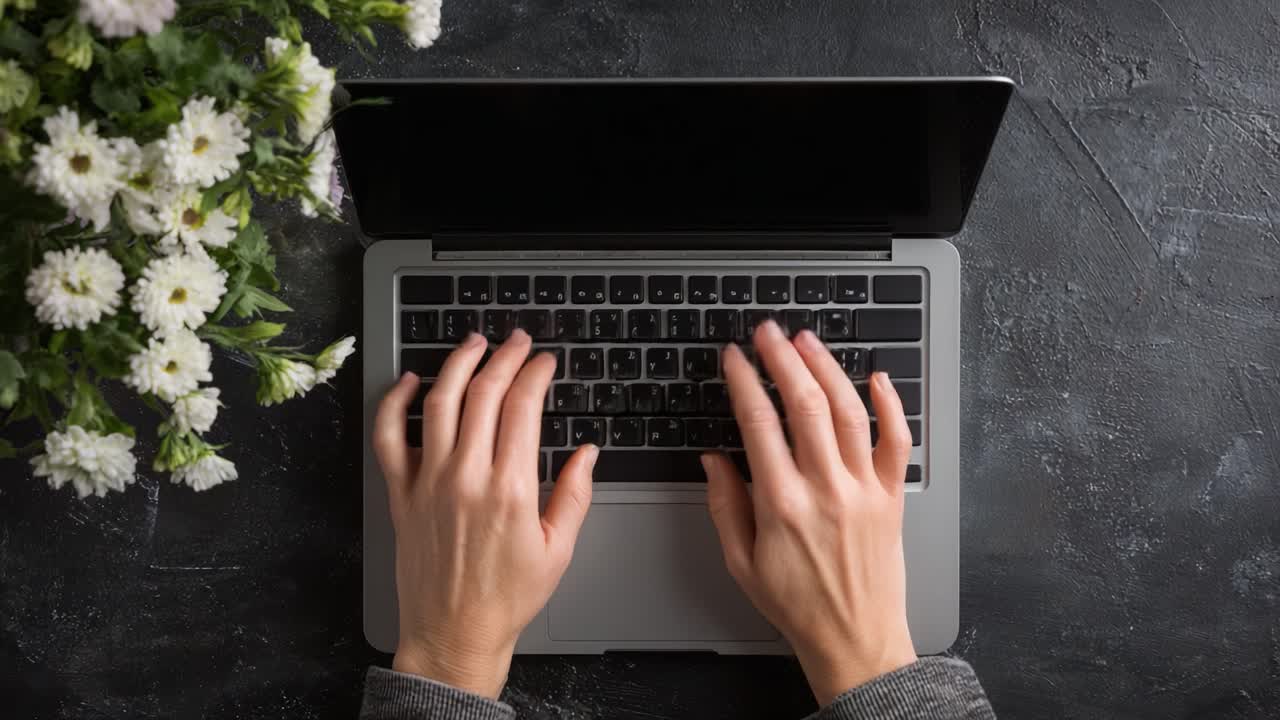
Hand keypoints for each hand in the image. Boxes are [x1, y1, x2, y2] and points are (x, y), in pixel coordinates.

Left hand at [371, 329, 596, 698]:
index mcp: (511, 489)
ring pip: (439, 401)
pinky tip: (413, 382)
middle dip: (505, 356)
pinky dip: (397, 402)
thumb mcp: (559, 549)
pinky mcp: (402, 494)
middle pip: (483, 393)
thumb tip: (588, 452)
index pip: (522, 407)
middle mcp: (466, 477)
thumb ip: (575, 494)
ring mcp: (428, 482)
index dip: (536, 373)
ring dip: (458, 363)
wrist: (454, 633)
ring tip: (475, 343)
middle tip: (518, 341)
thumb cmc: (507, 598)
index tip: (545, 362)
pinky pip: (389, 436)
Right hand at [703, 320, 916, 705]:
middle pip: (805, 405)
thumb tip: (714, 458)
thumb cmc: (797, 604)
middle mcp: (825, 490)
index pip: (758, 423)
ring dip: (827, 369)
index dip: (742, 381)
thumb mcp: (740, 561)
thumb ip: (724, 504)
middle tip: (767, 333)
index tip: (733, 358)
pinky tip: (877, 377)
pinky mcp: (891, 497)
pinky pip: (897, 442)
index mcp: (781, 504)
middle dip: (782, 359)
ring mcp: (863, 490)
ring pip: (848, 412)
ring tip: (807, 341)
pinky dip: (891, 405)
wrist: (855, 640)